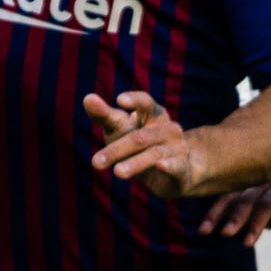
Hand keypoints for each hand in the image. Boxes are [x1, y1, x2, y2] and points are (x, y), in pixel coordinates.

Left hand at [84, 90, 205, 198]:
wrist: (172, 173)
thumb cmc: (139, 145)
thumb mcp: (120, 129)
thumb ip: (105, 115)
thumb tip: (87, 98)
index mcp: (154, 114)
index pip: (145, 102)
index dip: (134, 100)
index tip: (119, 100)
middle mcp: (168, 129)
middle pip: (141, 137)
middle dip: (117, 149)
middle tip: (95, 162)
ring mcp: (178, 148)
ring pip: (155, 154)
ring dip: (135, 163)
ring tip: (117, 172)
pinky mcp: (183, 169)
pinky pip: (178, 166)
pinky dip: (170, 166)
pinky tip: (161, 166)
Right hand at [199, 179, 270, 244]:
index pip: (269, 203)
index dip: (258, 222)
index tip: (248, 243)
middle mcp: (266, 181)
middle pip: (248, 197)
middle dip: (236, 217)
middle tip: (226, 234)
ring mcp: (249, 183)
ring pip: (231, 195)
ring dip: (217, 213)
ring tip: (204, 231)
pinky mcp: (237, 188)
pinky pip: (222, 198)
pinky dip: (212, 212)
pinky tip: (203, 227)